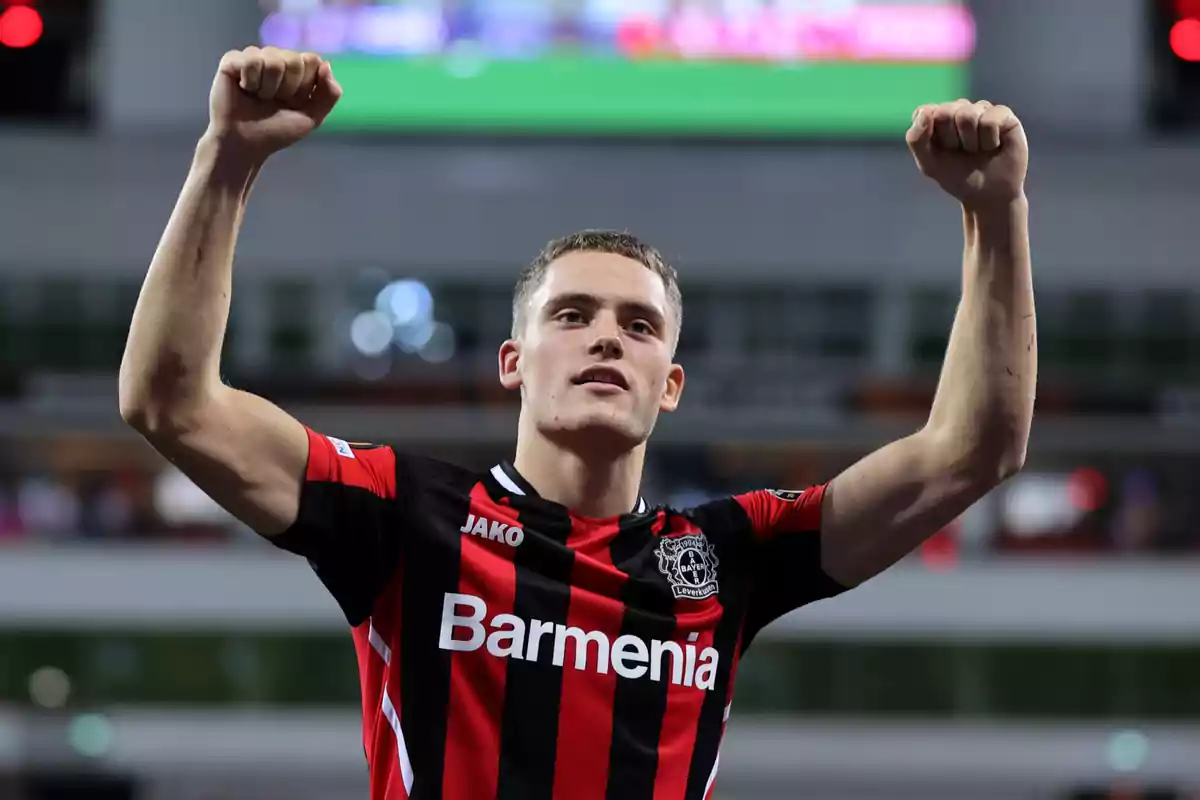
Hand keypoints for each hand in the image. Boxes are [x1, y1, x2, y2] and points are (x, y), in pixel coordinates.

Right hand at [207, 46, 342, 161]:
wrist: (246, 144)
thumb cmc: (276, 132)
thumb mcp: (312, 117)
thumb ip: (330, 94)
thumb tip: (326, 64)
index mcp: (296, 70)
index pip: (312, 60)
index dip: (305, 85)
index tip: (294, 102)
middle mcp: (276, 59)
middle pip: (294, 59)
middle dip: (288, 88)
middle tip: (274, 102)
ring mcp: (254, 57)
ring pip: (273, 59)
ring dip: (269, 87)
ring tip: (258, 98)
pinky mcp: (232, 60)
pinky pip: (251, 60)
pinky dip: (251, 81)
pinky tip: (244, 90)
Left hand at [907, 100, 1027, 208]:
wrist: (987, 195)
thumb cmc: (956, 177)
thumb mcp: (928, 164)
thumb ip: (916, 139)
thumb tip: (925, 112)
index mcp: (936, 117)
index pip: (925, 112)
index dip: (930, 136)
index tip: (940, 150)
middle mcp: (958, 108)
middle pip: (945, 111)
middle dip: (951, 139)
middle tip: (961, 152)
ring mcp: (981, 109)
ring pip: (968, 114)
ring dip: (971, 142)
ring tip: (977, 150)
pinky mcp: (1003, 114)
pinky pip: (990, 120)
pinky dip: (989, 141)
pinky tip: (993, 146)